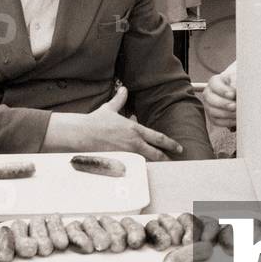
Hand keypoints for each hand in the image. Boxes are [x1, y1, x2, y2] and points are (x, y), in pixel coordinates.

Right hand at [50, 86, 183, 160]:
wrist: (82, 133)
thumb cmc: (95, 122)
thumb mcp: (110, 109)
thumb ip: (119, 99)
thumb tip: (124, 89)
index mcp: (134, 129)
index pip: (158, 137)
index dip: (170, 143)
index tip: (178, 147)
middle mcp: (133, 142)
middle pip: (155, 153)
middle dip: (166, 157)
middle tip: (173, 161)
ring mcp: (126, 153)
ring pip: (146, 161)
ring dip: (154, 164)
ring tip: (161, 168)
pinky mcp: (118, 161)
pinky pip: (132, 166)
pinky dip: (139, 168)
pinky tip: (142, 171)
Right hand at [202, 71, 237, 127]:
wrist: (240, 92)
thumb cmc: (239, 83)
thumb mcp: (238, 78)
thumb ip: (236, 81)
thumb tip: (236, 89)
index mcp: (214, 82)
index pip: (215, 85)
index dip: (223, 90)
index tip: (233, 94)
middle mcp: (209, 94)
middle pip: (211, 99)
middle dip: (224, 104)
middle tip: (235, 106)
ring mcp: (209, 106)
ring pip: (213, 112)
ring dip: (227, 114)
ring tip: (238, 113)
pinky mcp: (213, 117)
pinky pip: (217, 122)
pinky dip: (228, 122)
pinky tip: (237, 120)